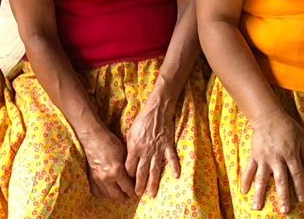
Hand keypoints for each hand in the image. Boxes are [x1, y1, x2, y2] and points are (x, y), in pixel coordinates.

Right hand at [83, 127, 137, 199]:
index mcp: (117, 171)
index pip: (128, 188)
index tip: (137, 191)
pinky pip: (98, 192)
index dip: (134, 191)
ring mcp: (98, 180)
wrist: (94, 139)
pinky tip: (109, 191)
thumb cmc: (111, 143)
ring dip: (115, 196)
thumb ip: (128, 168)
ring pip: (108, 196)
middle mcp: (107, 178)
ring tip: (121, 194)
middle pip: (118, 196)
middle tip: (130, 196)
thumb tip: (134, 177)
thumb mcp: (124, 153)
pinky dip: (104, 194)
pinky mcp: (92, 179)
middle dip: (126, 197)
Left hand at [125, 76, 181, 196]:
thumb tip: (128, 159)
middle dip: (139, 185)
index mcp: (134, 147)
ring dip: (153, 182)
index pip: (129, 167)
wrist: (157, 109)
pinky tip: (176, 176)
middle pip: (141, 172)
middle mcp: (145, 151)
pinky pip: (171, 158)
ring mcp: (158, 149)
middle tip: (138, 195)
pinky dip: (174, 167)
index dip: (128, 175)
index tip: (129, 181)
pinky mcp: (168, 145)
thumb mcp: (130, 132)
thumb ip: (129, 147)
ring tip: (152, 194)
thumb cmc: (142, 120)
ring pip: (155, 169)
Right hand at [242, 107, 303, 214]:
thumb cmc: (287, 126)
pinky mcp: (254, 156)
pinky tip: (244, 191)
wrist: (268, 116)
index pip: (296, 174)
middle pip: (280, 181)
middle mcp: (277, 159)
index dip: (300, 188)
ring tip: (257, 207)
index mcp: (290, 154)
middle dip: (283, 197)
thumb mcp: (302, 137)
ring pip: (262, 179)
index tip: (302, 199)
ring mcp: (264, 158)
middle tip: (284, 210)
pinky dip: (246, 180)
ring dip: (260, 194)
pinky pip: (249, 169)